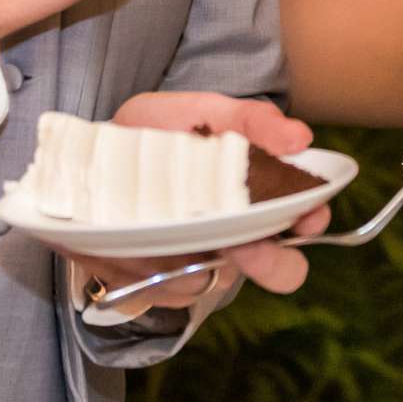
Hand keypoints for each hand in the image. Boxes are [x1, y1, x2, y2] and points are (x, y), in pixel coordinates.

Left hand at [59, 92, 329, 309]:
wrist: (93, 152)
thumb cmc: (160, 131)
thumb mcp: (203, 112)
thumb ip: (251, 119)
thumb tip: (300, 137)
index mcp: (259, 199)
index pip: (303, 224)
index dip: (309, 221)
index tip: (303, 213)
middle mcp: (236, 240)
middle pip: (278, 271)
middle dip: (267, 260)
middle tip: (242, 241)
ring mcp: (197, 267)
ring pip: (210, 281)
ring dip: (188, 254)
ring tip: (154, 217)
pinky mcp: (153, 287)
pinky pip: (158, 289)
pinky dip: (143, 262)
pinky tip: (125, 233)